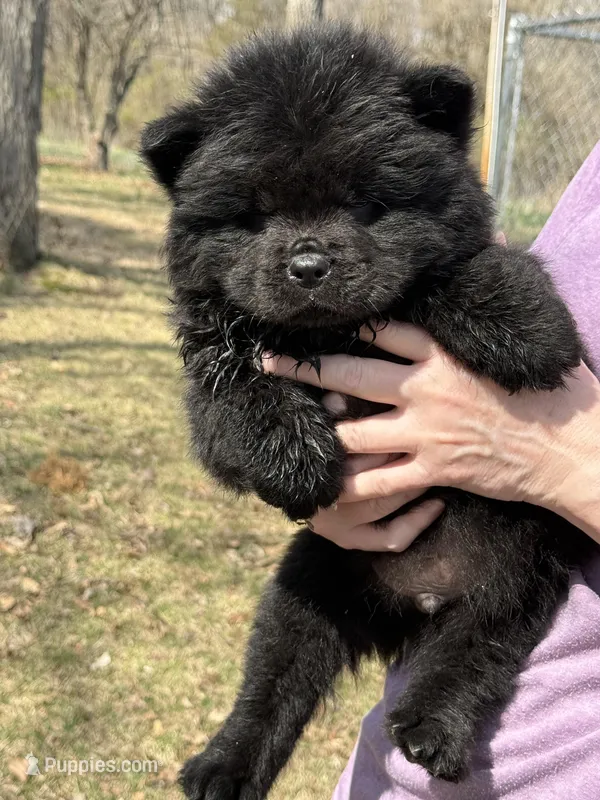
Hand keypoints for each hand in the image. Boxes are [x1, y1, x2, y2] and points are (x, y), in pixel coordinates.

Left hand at [263, 322, 599, 543]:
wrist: (573, 448)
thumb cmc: (551, 390)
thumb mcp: (526, 332)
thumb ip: (497, 289)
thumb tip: (493, 236)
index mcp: (445, 354)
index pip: (385, 329)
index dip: (347, 322)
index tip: (316, 318)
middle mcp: (426, 390)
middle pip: (352, 375)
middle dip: (306, 369)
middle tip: (268, 362)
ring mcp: (426, 432)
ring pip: (356, 431)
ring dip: (319, 429)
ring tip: (288, 425)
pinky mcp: (433, 469)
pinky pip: (381, 482)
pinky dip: (350, 485)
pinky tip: (321, 486)